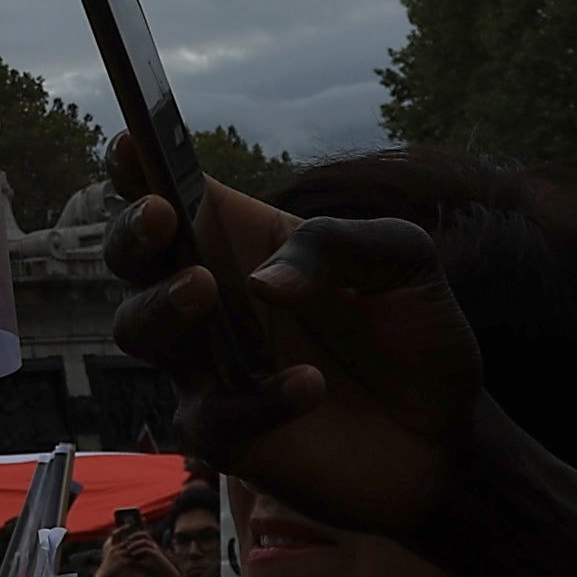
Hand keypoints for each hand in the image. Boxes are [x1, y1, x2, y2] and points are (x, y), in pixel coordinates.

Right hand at [106, 147, 484, 538]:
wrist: (448, 432)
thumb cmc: (413, 332)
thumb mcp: (402, 259)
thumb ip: (337, 244)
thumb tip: (261, 280)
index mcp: (243, 240)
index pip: (173, 192)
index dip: (137, 166)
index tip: (127, 142)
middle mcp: (212, 298)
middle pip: (132, 259)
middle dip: (131, 233)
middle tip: (162, 216)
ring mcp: (209, 367)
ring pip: (138, 330)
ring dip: (160, 305)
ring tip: (204, 287)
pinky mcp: (227, 435)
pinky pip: (209, 418)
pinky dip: (254, 401)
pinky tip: (309, 385)